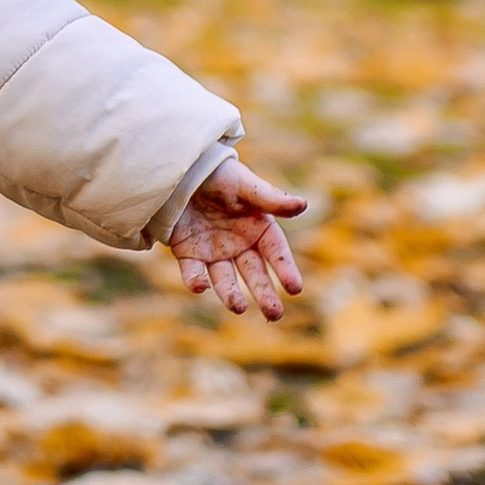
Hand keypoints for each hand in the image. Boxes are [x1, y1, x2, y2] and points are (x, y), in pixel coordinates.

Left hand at [167, 157, 307, 319]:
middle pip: (254, 273)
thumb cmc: (219, 173)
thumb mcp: (245, 184)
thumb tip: (303, 205)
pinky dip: (195, 280)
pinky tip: (200, 286)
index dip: (285, 269)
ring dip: (231, 293)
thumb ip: (270, 199)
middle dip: (264, 293)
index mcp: (258, 227)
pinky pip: (193, 272)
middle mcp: (239, 244)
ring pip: (225, 278)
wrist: (181, 169)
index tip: (294, 288)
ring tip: (238, 307)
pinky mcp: (189, 254)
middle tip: (274, 314)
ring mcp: (214, 251)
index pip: (276, 252)